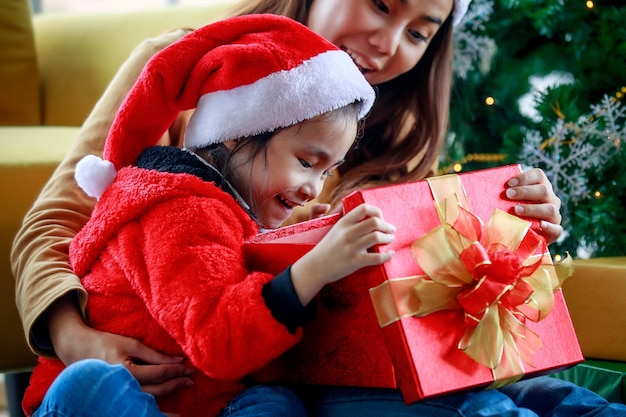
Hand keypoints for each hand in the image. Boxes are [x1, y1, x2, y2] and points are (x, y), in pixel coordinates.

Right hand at [49, 294, 192, 396]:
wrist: (78, 351)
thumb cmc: (106, 344)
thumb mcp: (131, 344)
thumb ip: (155, 355)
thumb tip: (178, 359)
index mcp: (125, 371)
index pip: (158, 373)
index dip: (175, 371)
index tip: (189, 369)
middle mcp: (121, 387)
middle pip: (156, 390)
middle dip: (175, 385)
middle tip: (190, 380)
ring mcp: (117, 395)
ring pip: (148, 401)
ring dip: (167, 396)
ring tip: (181, 389)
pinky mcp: (116, 398)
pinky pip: (137, 404)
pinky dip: (152, 407)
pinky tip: (165, 409)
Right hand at [291, 203, 394, 304]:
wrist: (316, 267)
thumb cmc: (327, 247)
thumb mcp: (334, 228)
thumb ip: (346, 218)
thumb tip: (358, 208)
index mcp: (343, 223)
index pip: (364, 208)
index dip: (377, 212)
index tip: (380, 218)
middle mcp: (348, 233)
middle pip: (374, 222)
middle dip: (387, 225)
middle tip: (391, 229)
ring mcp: (352, 248)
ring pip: (377, 237)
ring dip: (388, 238)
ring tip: (390, 239)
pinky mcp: (355, 262)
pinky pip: (377, 257)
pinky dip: (387, 255)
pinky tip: (390, 253)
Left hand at [505, 168, 562, 244]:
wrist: (519, 238)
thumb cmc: (510, 215)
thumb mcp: (507, 202)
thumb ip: (502, 195)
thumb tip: (482, 187)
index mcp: (541, 188)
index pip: (539, 175)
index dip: (524, 177)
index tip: (509, 183)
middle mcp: (550, 200)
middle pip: (544, 190)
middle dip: (524, 191)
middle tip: (508, 195)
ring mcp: (554, 216)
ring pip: (550, 209)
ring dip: (532, 208)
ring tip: (516, 210)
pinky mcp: (554, 232)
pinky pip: (557, 229)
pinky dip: (549, 227)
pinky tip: (540, 225)